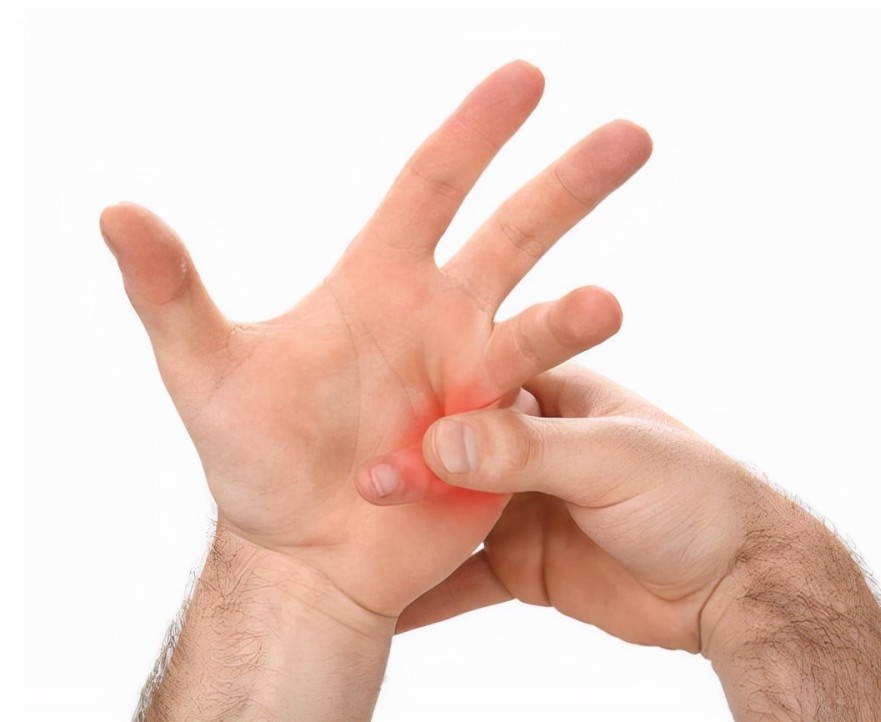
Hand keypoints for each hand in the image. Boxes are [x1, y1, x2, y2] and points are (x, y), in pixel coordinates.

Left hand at [102, 61, 651, 623]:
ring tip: (608, 304)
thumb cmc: (253, 461)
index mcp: (383, 283)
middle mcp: (443, 322)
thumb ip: (168, 295)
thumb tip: (115, 211)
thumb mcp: (202, 373)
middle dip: (571, 185)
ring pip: (540, 332)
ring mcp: (478, 385)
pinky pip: (520, 431)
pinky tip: (487, 446)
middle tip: (633, 136)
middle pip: (516, 236)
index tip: (527, 76)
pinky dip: (512, 435)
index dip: (476, 131)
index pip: (432, 186)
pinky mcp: (502, 449)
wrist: (301, 556)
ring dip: (574, 316)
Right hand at [393, 366, 880, 720]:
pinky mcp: (524, 565)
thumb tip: (441, 439)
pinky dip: (426, 592)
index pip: (470, 387)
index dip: (422, 402)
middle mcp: (530, 449)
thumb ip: (527, 450)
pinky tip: (381, 603)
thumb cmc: (693, 496)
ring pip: (447, 518)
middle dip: (404, 472)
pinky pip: (463, 579)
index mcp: (552, 398)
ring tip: (344, 543)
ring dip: (405, 530)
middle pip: (448, 456)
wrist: (736, 585)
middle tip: (354, 490)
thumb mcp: (611, 458)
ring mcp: (524, 509)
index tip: (372, 418)